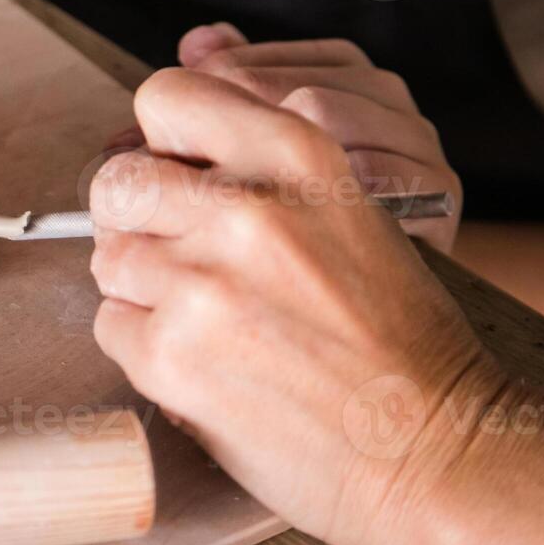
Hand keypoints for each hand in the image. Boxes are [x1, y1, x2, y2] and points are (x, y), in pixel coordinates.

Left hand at [89, 67, 504, 544]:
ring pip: (108, 257)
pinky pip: (111, 327)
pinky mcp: (171, 356)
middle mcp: (245, 208)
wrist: (435, 448)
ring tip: (206, 321)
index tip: (178, 175)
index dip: (162, 141)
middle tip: (174, 256)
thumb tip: (172, 120)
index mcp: (296, 156)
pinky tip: (206, 365)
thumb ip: (261, 168)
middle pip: (117, 180)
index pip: (167, 96)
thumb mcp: (350, 212)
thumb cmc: (395, 338)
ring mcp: (202, 283)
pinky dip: (145, 349)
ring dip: (140, 289)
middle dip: (132, 217)